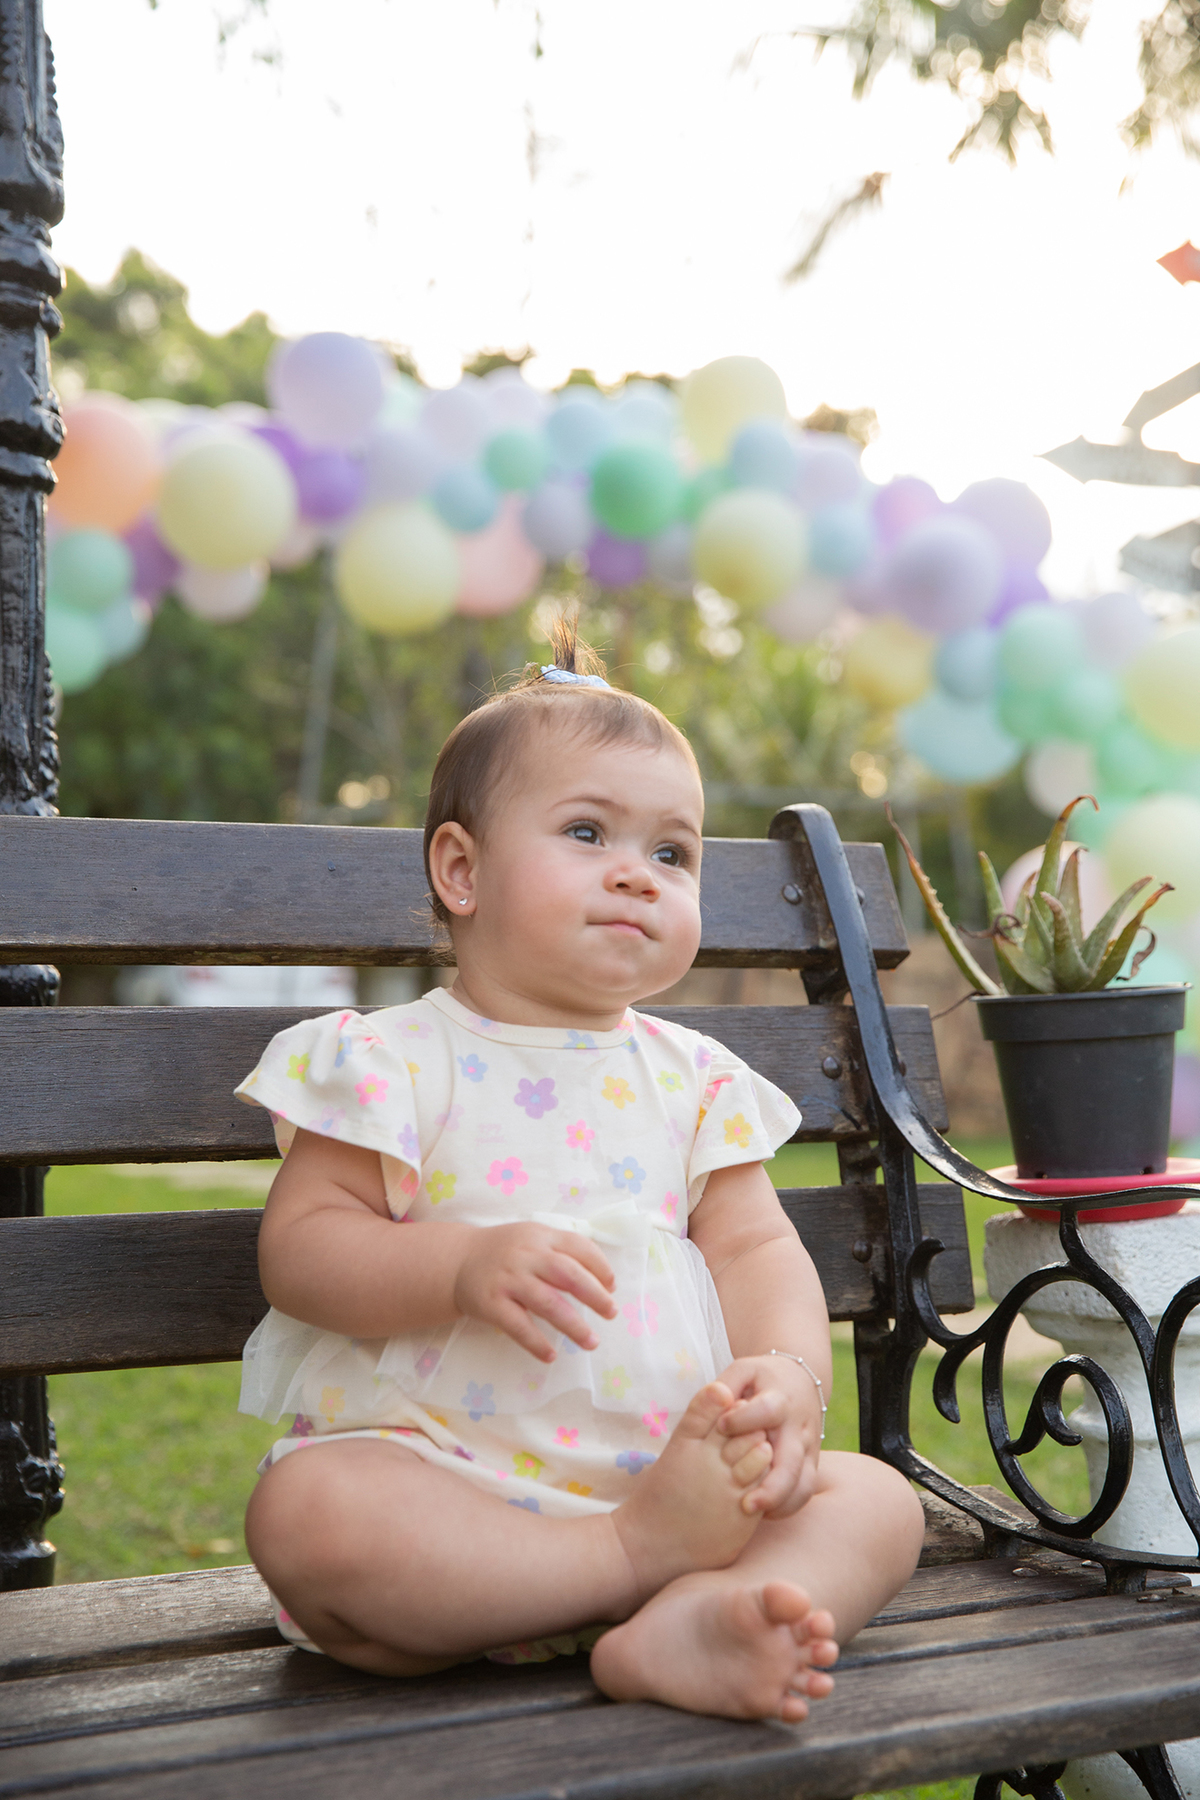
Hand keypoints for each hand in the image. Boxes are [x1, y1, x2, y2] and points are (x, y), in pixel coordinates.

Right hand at [453, 1223, 617, 1361]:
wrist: (458, 1260)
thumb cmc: (505, 1252)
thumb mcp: (532, 1238)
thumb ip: (562, 1251)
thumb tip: (602, 1281)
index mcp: (540, 1236)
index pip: (578, 1246)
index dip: (600, 1267)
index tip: (611, 1286)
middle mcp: (525, 1254)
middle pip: (568, 1274)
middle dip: (595, 1295)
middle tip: (611, 1313)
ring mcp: (508, 1279)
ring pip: (548, 1303)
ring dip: (573, 1325)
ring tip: (591, 1341)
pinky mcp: (490, 1303)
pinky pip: (518, 1326)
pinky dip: (536, 1343)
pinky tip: (551, 1355)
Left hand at [714, 1354, 824, 1518]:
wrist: (799, 1379)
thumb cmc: (761, 1379)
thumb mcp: (743, 1371)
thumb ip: (725, 1385)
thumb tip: (716, 1399)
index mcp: (780, 1398)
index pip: (767, 1411)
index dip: (743, 1419)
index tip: (721, 1425)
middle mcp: (797, 1427)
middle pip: (792, 1461)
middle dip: (772, 1487)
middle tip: (747, 1505)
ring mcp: (807, 1448)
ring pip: (803, 1482)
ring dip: (781, 1502)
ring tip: (753, 1511)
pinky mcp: (810, 1464)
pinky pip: (804, 1491)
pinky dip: (787, 1505)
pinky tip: (764, 1511)